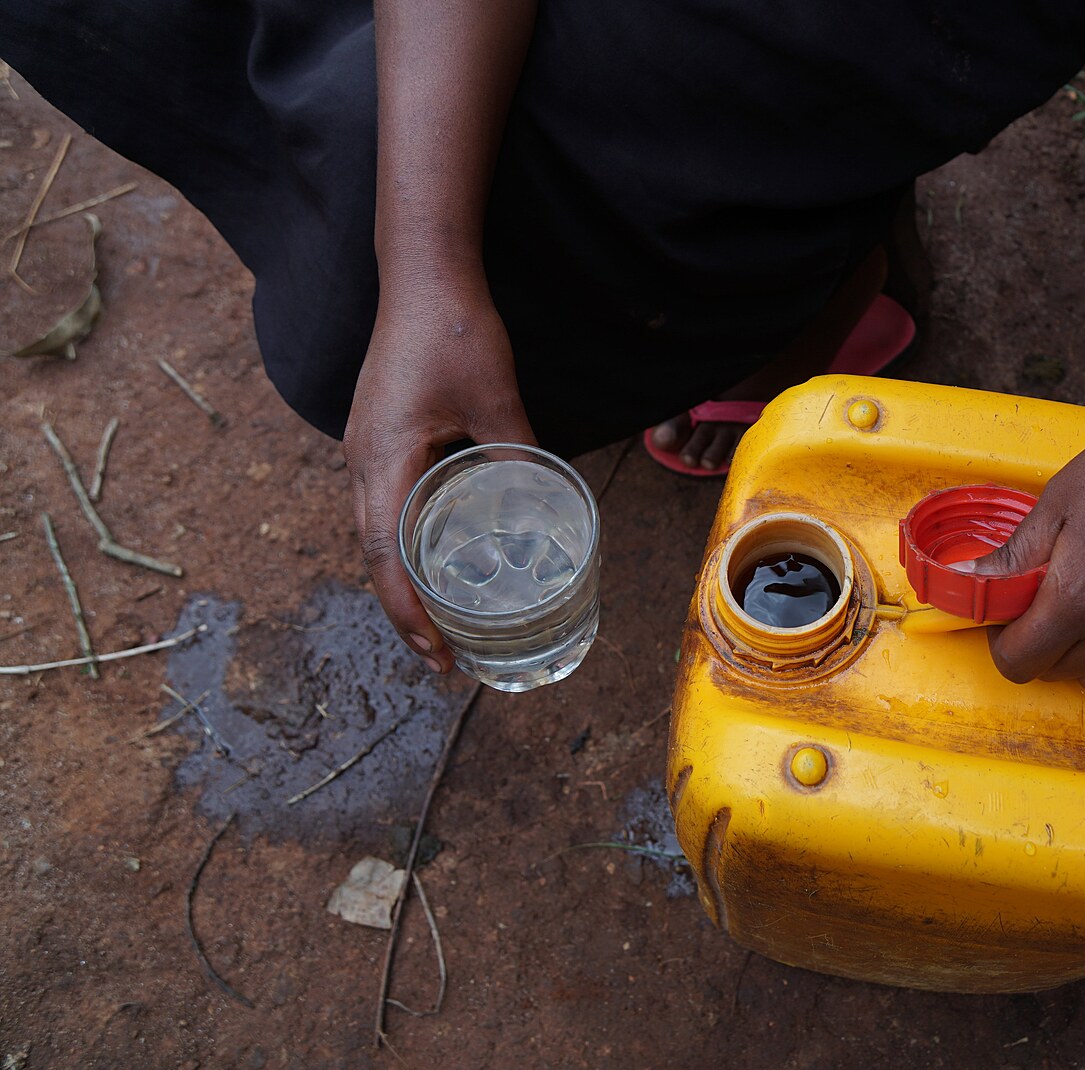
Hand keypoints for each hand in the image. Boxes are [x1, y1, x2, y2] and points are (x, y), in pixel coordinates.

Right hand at [344, 270, 535, 672]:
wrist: (420, 273)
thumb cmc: (454, 330)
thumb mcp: (495, 397)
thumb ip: (517, 452)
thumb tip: (545, 503)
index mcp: (383, 457)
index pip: (386, 554)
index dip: (408, 610)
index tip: (435, 652)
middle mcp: (363, 460)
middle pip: (374, 555)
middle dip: (404, 611)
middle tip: (440, 658)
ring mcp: (365, 447)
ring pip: (375, 532)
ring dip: (400, 581)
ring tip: (434, 624)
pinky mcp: (377, 435)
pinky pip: (382, 504)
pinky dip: (400, 543)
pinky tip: (428, 558)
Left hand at [972, 387, 1084, 699]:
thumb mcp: (1060, 501)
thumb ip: (1013, 556)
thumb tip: (968, 581)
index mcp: (1077, 599)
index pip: (1018, 662)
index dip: (1002, 641)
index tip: (1007, 614)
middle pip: (1056, 672)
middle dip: (1039, 642)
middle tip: (1047, 597)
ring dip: (1083, 656)